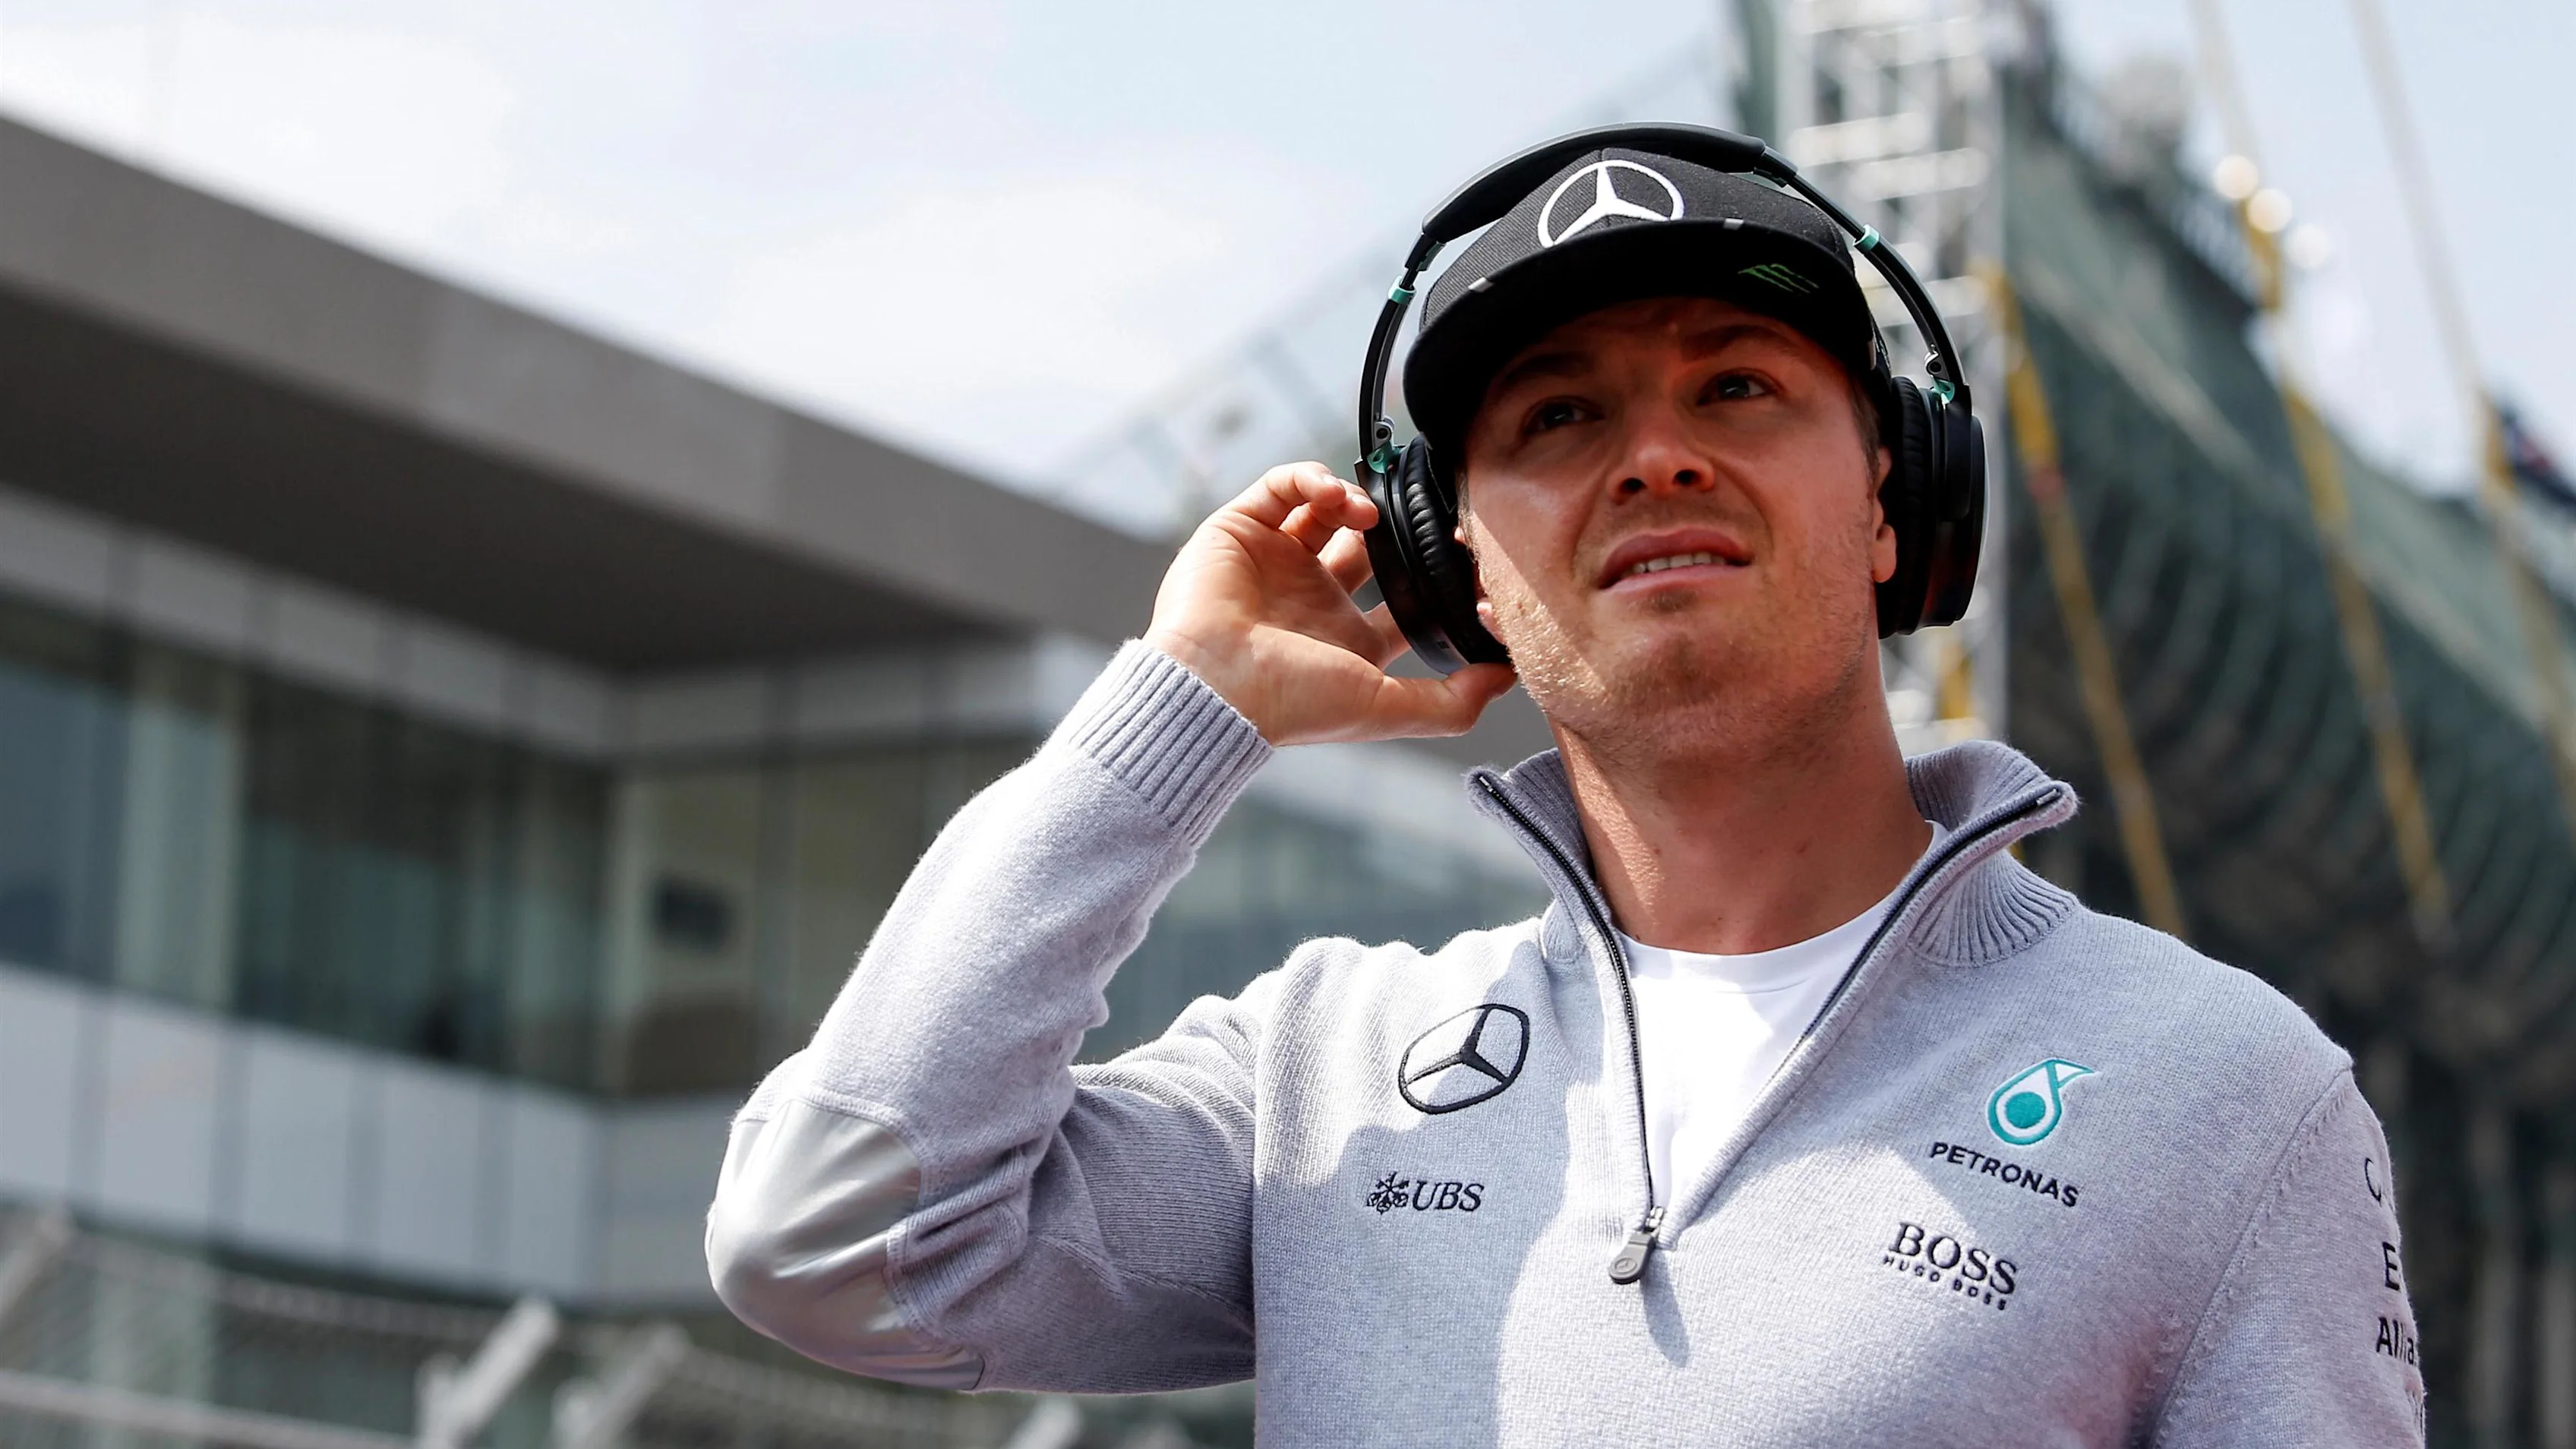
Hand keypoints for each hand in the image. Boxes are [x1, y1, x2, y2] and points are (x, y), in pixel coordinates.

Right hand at [1143, 462, 1516, 745]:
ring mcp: (1276, 562)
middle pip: (1369, 545)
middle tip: (1421, 518)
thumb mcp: (1384, 708)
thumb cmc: (1291, 703)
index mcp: (1347, 642)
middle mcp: (1313, 600)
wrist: (1213, 686)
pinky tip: (1337, 497)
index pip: (1403, 597)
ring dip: (1356, 501)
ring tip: (1369, 513)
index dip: (1432, 575)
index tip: (1460, 560)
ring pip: (1327, 510)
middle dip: (1397, 528)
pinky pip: (1283, 487)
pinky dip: (1313, 480)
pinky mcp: (1242, 529)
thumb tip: (1507, 678)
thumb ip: (1451, 702)